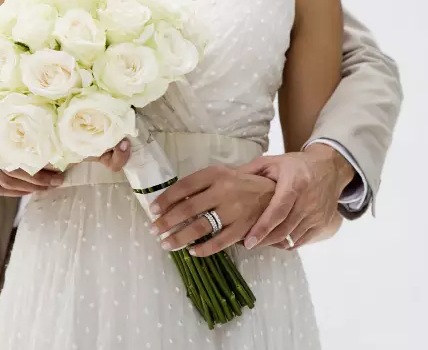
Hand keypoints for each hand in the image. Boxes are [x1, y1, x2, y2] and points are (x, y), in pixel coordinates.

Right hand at [0, 103, 62, 195]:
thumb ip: (15, 126)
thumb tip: (48, 127)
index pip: (21, 159)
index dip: (40, 169)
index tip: (58, 169)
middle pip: (16, 175)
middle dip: (40, 181)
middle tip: (58, 181)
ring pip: (7, 184)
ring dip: (30, 188)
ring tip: (48, 187)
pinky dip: (14, 192)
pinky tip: (28, 191)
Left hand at [148, 165, 274, 256]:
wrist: (275, 193)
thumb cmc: (241, 184)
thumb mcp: (221, 175)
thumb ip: (200, 185)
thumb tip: (170, 200)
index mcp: (216, 174)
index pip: (184, 186)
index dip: (166, 199)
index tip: (152, 210)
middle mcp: (224, 191)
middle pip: (188, 208)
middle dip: (167, 221)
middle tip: (154, 230)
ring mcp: (235, 210)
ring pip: (201, 227)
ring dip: (180, 237)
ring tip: (166, 244)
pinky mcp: (245, 228)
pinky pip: (220, 242)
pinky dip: (204, 249)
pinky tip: (192, 251)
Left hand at [239, 143, 353, 249]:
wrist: (330, 168)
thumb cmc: (296, 165)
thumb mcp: (272, 161)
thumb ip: (250, 170)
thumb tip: (226, 179)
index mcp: (294, 184)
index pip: (277, 211)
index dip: (262, 228)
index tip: (248, 241)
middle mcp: (308, 202)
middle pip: (283, 230)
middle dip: (263, 241)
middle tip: (247, 243)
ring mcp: (317, 215)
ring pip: (291, 239)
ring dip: (273, 243)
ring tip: (258, 242)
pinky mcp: (322, 224)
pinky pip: (301, 241)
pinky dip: (286, 244)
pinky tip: (274, 240)